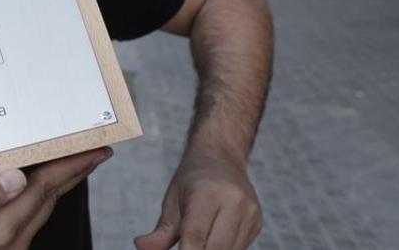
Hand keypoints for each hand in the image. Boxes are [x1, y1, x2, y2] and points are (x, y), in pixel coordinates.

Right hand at [0, 148, 111, 248]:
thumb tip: (16, 177)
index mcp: (0, 226)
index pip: (45, 187)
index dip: (72, 166)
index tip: (95, 149)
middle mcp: (12, 237)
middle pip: (52, 195)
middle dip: (76, 170)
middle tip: (98, 146)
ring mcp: (12, 242)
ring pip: (47, 203)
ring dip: (65, 180)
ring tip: (80, 158)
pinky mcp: (7, 239)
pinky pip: (35, 210)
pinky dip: (47, 190)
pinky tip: (48, 178)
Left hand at [134, 149, 260, 249]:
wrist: (221, 157)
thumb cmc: (192, 180)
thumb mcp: (172, 200)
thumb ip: (161, 230)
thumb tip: (141, 246)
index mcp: (208, 193)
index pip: (195, 237)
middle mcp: (234, 202)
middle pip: (214, 249)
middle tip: (183, 247)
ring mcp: (250, 213)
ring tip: (195, 241)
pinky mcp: (257, 223)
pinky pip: (239, 249)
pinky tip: (211, 240)